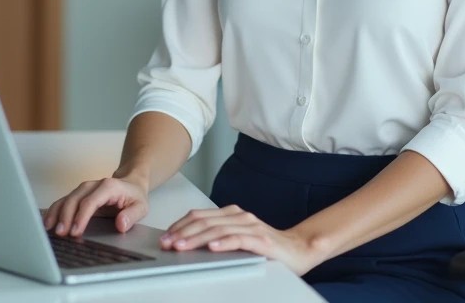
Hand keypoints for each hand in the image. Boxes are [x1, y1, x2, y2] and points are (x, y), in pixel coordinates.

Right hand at [41, 175, 149, 236]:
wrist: (131, 183)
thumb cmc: (134, 196)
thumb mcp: (141, 207)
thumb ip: (132, 215)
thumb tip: (121, 224)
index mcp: (108, 187)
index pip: (91, 202)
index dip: (81, 217)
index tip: (75, 231)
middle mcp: (93, 186)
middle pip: (74, 200)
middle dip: (66, 217)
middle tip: (61, 234)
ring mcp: (83, 189)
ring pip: (66, 199)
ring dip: (56, 214)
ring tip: (49, 229)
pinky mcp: (78, 195)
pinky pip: (63, 201)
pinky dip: (53, 211)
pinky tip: (47, 221)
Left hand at [159, 204, 325, 275]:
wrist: (299, 249)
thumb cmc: (267, 247)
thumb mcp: (237, 239)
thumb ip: (218, 237)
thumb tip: (187, 243)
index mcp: (233, 214)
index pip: (200, 215)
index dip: (180, 225)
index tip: (165, 236)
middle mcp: (241, 216)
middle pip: (205, 221)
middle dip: (182, 232)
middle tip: (167, 243)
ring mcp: (251, 226)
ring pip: (218, 229)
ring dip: (196, 238)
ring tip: (181, 246)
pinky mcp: (261, 240)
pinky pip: (239, 239)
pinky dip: (223, 242)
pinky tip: (212, 247)